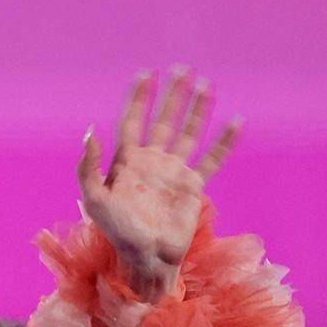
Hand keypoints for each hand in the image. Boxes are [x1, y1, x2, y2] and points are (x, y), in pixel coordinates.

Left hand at [79, 67, 240, 302]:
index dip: (138, 98)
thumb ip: (89, 167)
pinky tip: (237, 122)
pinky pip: (212, 159)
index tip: (146, 74)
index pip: (132, 120)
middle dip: (172, 96)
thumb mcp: (95, 199)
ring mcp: (173, 172)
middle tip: (182, 69)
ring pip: (189, 133)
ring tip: (208, 85)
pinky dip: (225, 142)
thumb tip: (90, 131)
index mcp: (126, 162)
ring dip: (198, 110)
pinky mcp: (192, 186)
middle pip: (164, 120)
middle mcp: (151, 162)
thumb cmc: (116, 232)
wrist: (145, 258)